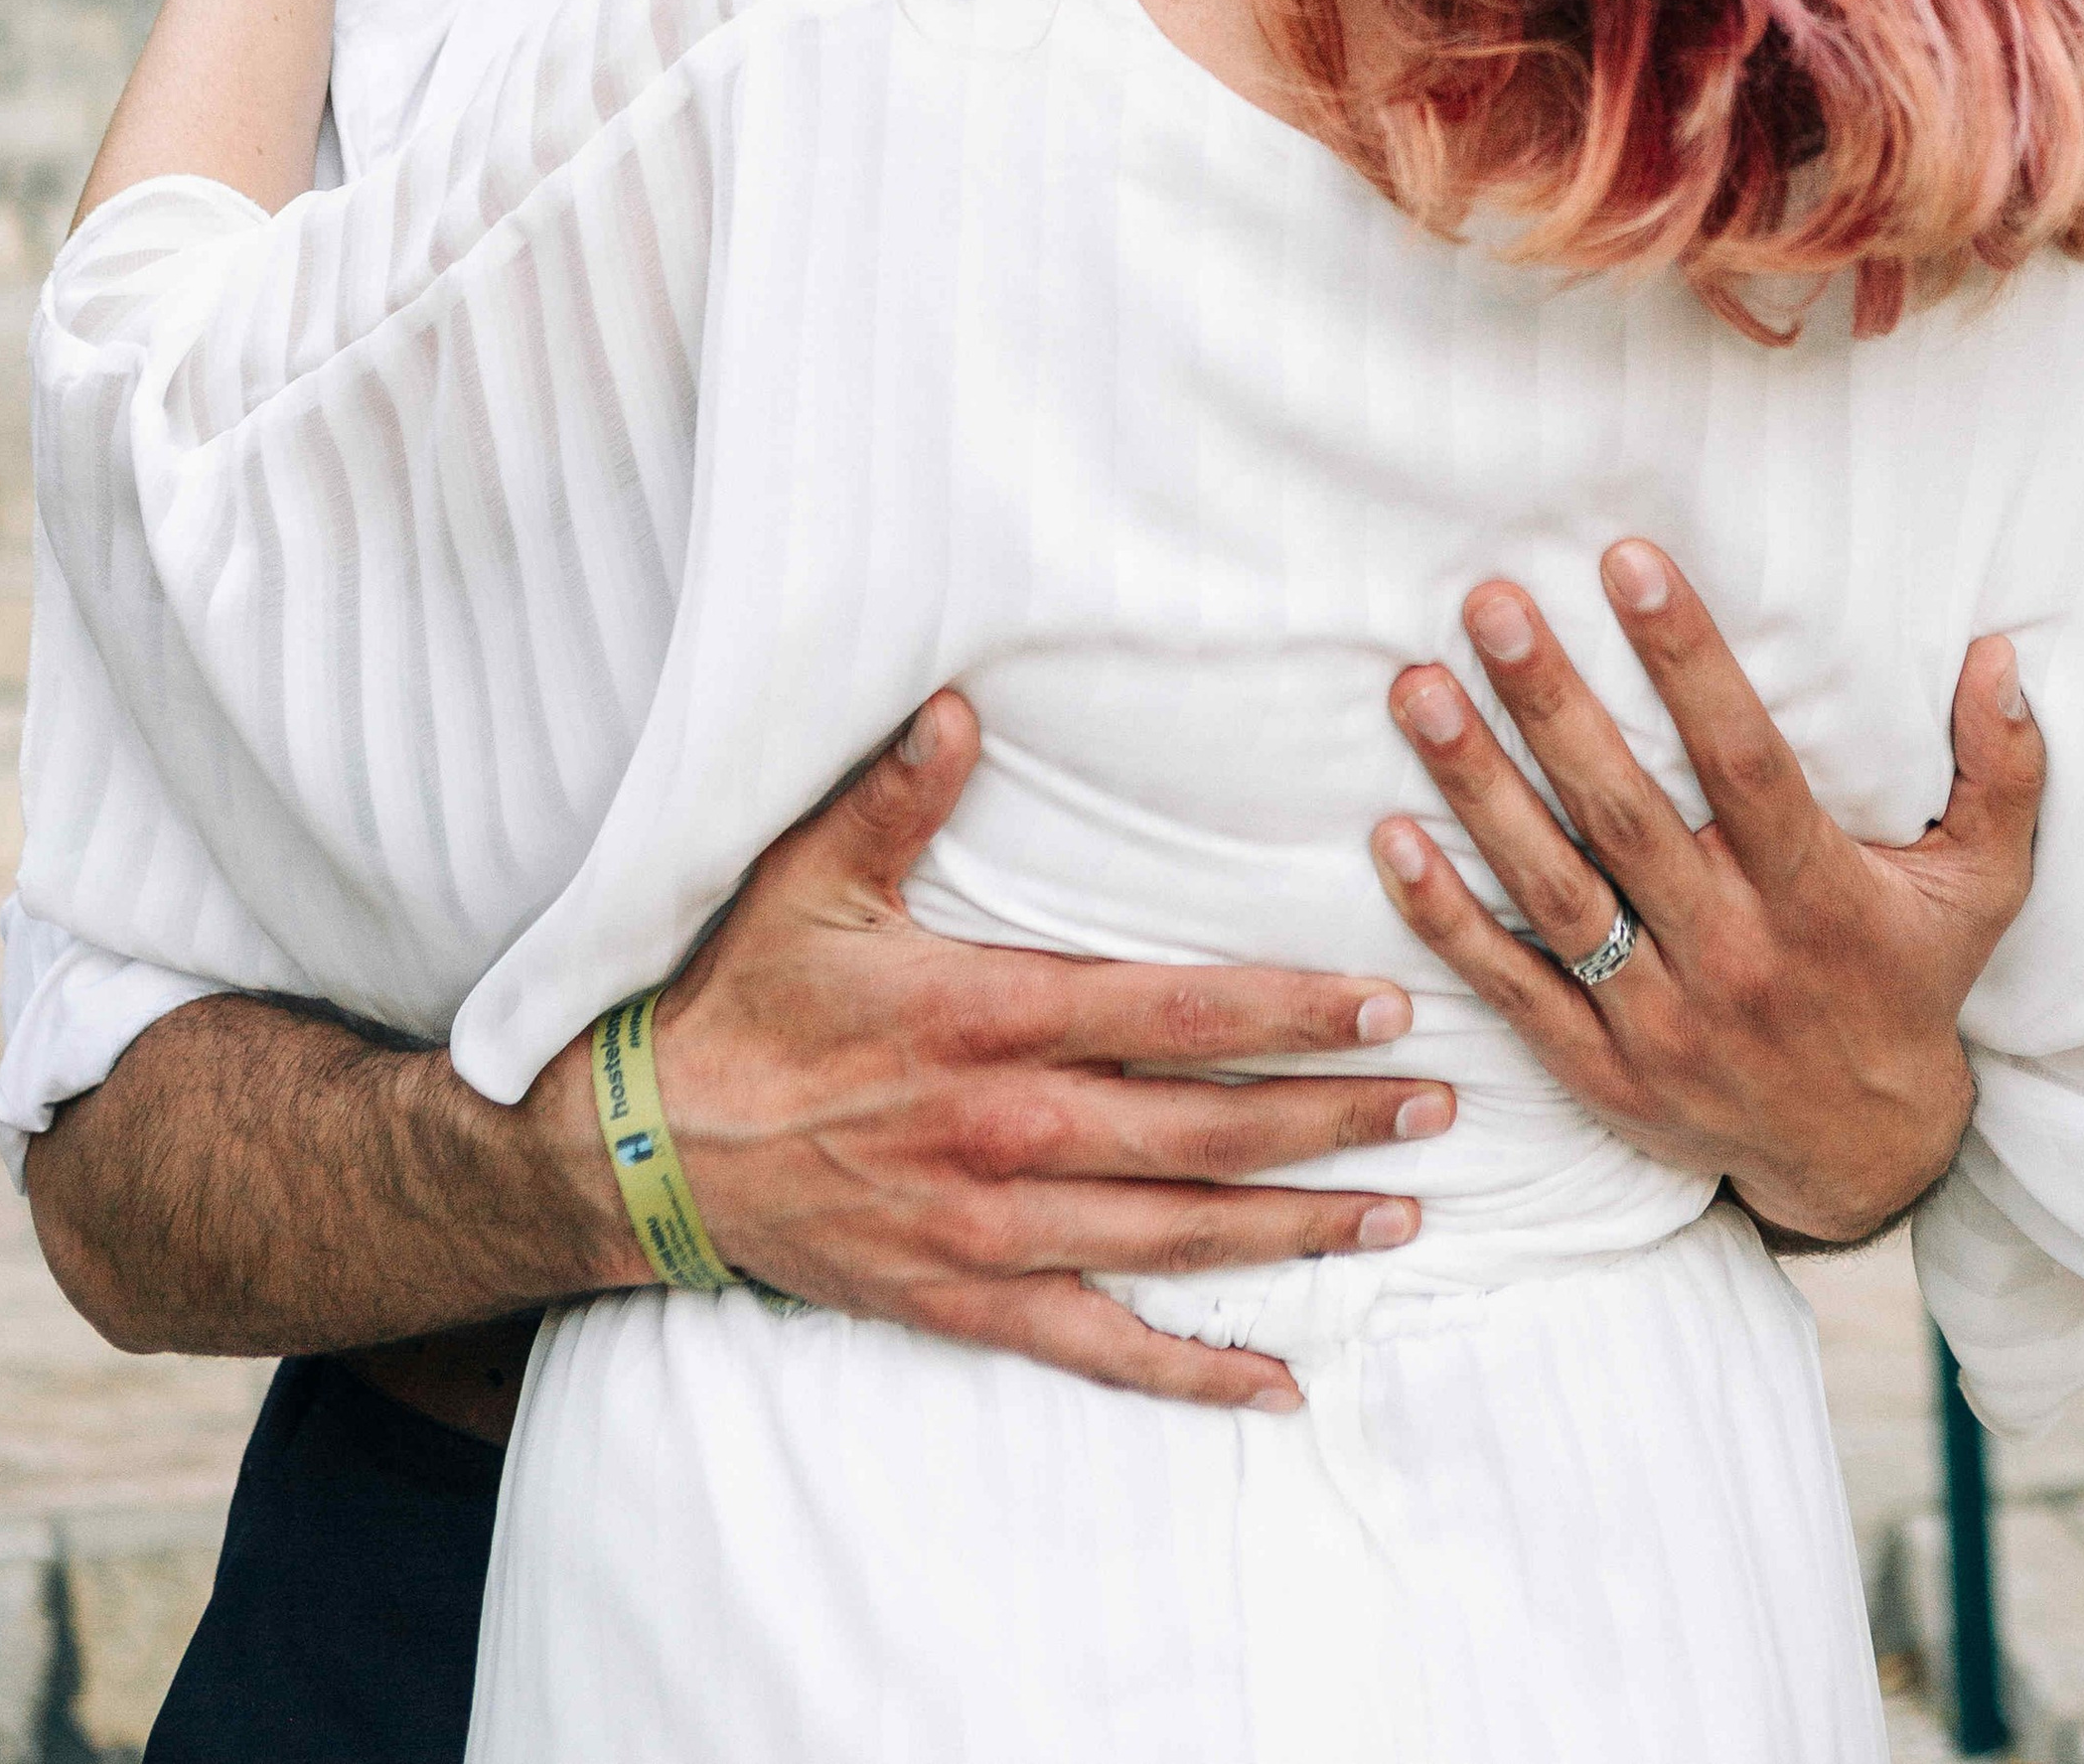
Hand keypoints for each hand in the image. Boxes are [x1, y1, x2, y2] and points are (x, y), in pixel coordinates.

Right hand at [528, 693, 1449, 1411]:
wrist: (641, 1148)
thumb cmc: (737, 999)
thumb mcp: (807, 877)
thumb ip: (897, 794)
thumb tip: (962, 702)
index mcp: (990, 1018)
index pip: (1178, 1014)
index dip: (1290, 1012)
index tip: (1384, 1003)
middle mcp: (1010, 1131)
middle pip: (1207, 1130)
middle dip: (1334, 1118)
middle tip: (1442, 1106)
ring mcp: (992, 1230)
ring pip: (1180, 1237)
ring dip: (1298, 1225)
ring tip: (1403, 1214)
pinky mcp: (963, 1301)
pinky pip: (1099, 1348)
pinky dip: (1193, 1372)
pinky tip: (1278, 1381)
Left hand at [1372, 545, 2042, 1246]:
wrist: (1862, 1156)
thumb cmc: (1911, 983)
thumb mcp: (1982, 889)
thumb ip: (2000, 773)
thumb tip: (2001, 654)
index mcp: (1818, 898)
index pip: (1745, 761)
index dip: (1688, 659)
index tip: (1629, 560)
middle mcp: (1734, 955)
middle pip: (1626, 816)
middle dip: (1552, 703)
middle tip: (1489, 603)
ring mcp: (1659, 1020)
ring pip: (1554, 891)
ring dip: (1477, 789)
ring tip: (1418, 691)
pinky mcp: (1599, 1069)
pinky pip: (1510, 986)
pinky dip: (1445, 917)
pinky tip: (1390, 836)